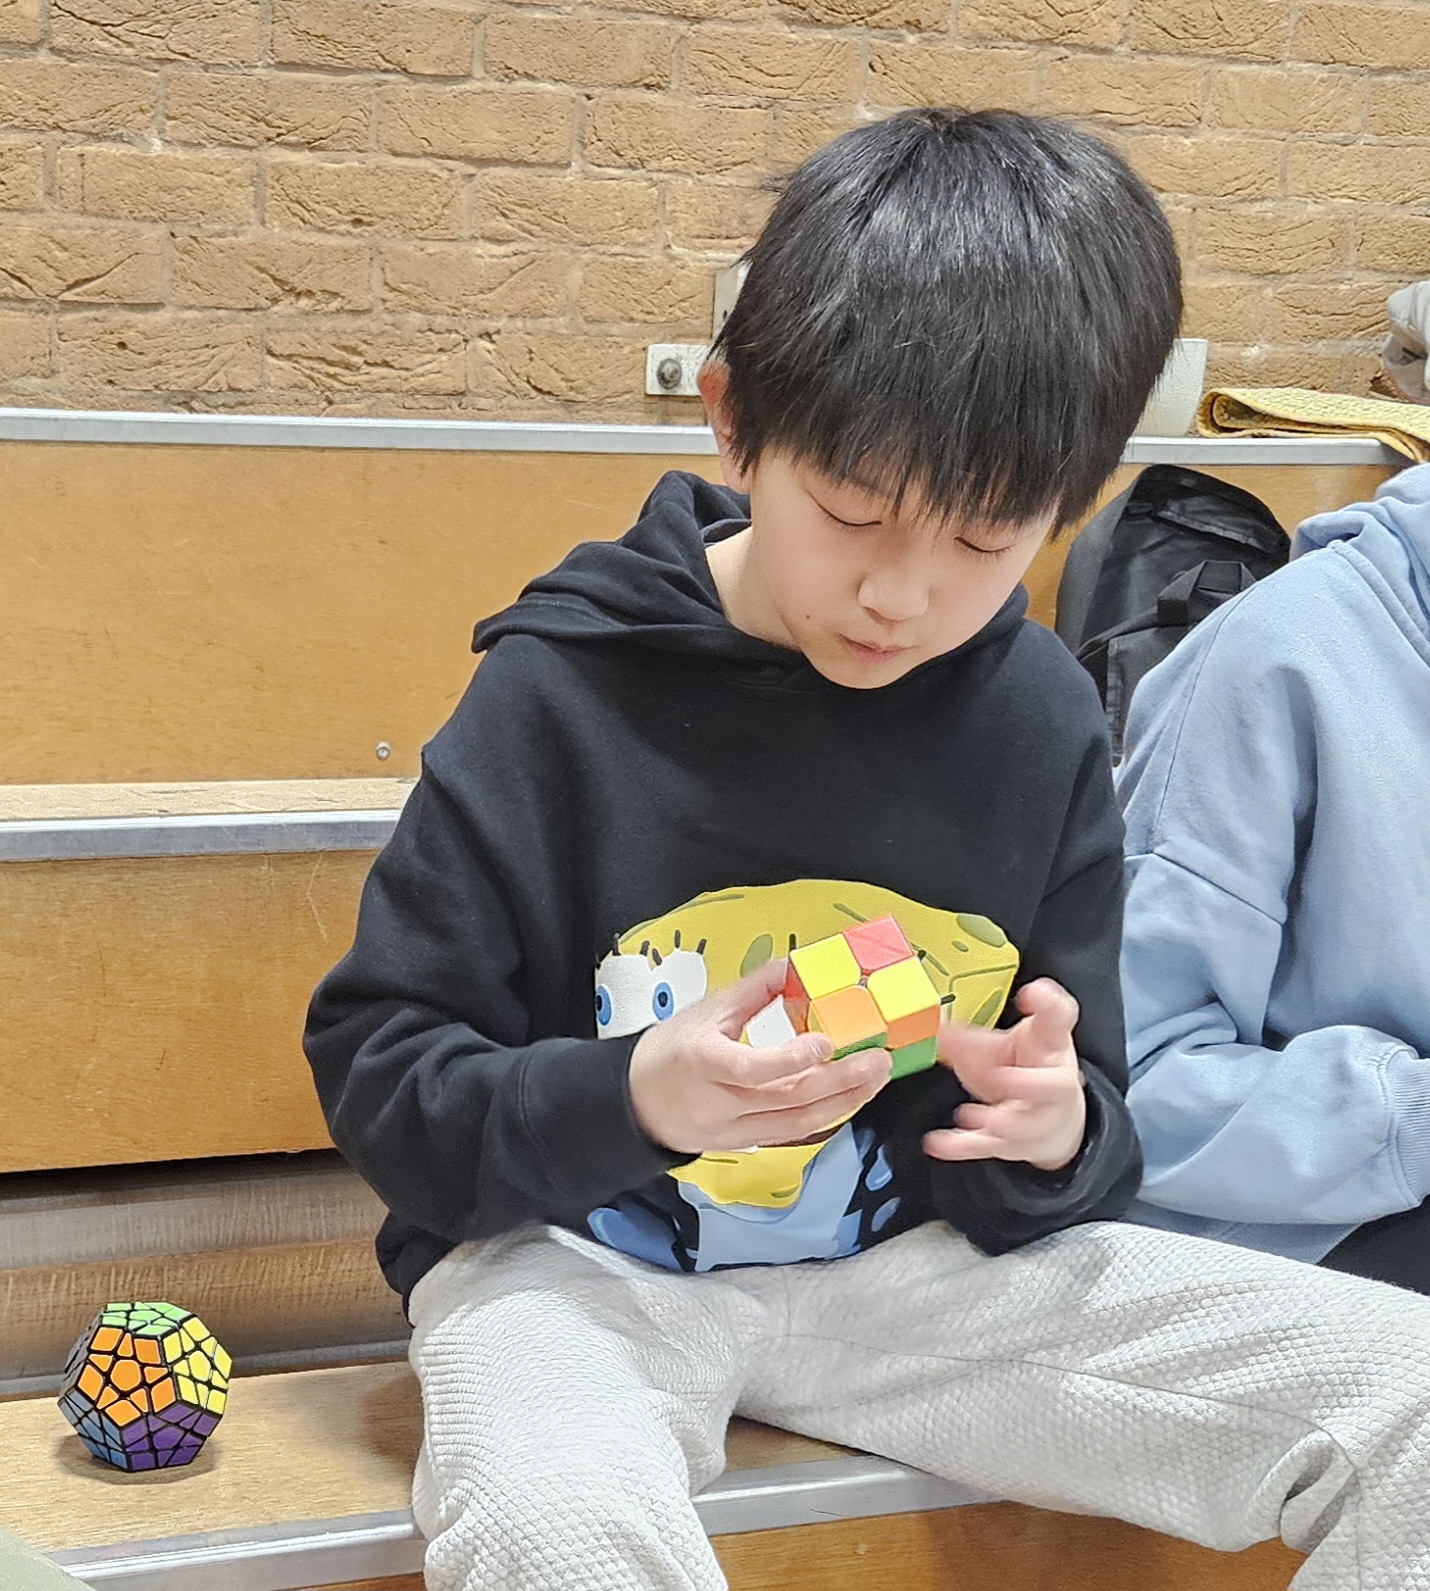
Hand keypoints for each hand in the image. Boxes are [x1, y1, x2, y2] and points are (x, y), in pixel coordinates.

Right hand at [628, 960, 893, 1155]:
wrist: (637, 1104)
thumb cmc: (669, 1052)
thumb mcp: (705, 1011)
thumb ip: (754, 989)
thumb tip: (795, 964)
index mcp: (701, 1063)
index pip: (750, 1070)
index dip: (790, 1059)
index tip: (826, 1043)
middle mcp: (719, 1104)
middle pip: (786, 1099)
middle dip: (839, 1081)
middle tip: (877, 1060)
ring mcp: (733, 1132)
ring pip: (797, 1124)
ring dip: (843, 1102)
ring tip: (875, 1078)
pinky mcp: (745, 1145)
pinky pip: (792, 1135)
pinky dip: (826, 1116)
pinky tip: (851, 1099)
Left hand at [923, 978, 1086, 1172]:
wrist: (1051, 1119)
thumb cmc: (1025, 1070)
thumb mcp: (1000, 1045)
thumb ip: (966, 1036)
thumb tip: (927, 1023)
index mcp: (1050, 1045)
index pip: (1058, 1019)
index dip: (1048, 1004)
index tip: (1031, 993)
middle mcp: (1051, 1083)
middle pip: (1054, 1086)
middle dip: (1028, 1084)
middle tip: (1000, 1077)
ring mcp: (1037, 1117)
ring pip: (1026, 1126)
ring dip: (999, 1122)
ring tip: (970, 1116)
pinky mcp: (1015, 1144)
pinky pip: (990, 1146)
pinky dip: (963, 1147)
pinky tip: (938, 1143)